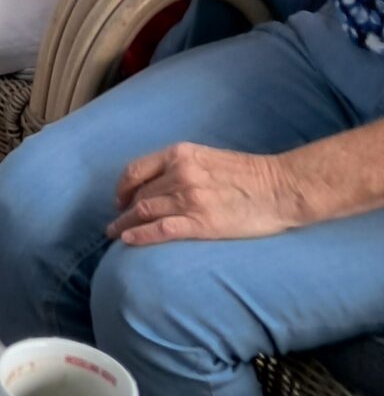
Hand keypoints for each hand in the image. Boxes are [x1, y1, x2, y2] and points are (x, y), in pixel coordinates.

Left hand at [107, 142, 302, 245]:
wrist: (281, 188)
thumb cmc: (250, 174)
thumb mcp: (209, 158)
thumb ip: (184, 166)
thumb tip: (162, 183)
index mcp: (181, 155)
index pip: (136, 170)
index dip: (122, 187)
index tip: (119, 199)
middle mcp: (180, 174)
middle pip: (139, 194)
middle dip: (123, 210)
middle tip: (115, 222)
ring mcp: (189, 199)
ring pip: (144, 211)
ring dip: (125, 224)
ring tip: (115, 234)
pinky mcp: (201, 223)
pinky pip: (161, 230)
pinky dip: (140, 235)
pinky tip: (128, 241)